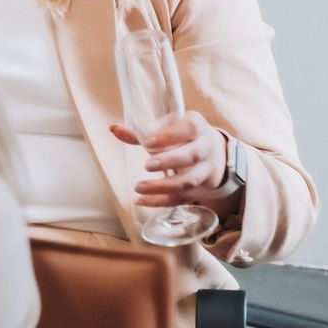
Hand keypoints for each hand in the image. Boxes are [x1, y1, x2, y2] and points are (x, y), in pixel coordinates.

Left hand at [112, 111, 239, 213]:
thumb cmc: (184, 136)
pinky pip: (183, 198)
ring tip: (138, 187)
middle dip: (169, 161)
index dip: (169, 135)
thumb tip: (113, 128)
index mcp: (197, 126)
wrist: (214, 153)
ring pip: (188, 181)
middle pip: (192, 155)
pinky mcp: (203, 189)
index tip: (148, 143)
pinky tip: (141, 201)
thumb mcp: (168, 127)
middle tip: (147, 165)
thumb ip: (141, 131)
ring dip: (163, 186)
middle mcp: (206, 148)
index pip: (189, 128)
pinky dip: (162, 201)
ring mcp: (207, 170)